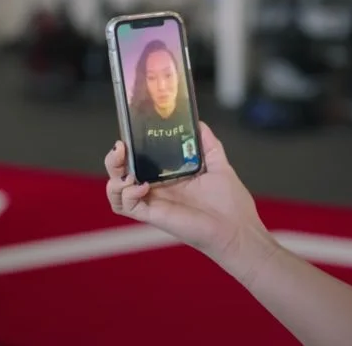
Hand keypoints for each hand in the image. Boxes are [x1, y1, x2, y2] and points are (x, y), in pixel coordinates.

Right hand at [105, 122, 278, 280]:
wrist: (238, 229)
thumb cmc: (231, 203)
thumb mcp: (218, 164)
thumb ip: (208, 144)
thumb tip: (198, 123)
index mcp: (169, 177)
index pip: (139, 161)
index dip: (130, 149)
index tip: (130, 134)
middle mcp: (157, 190)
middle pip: (121, 175)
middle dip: (113, 160)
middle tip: (120, 147)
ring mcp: (154, 203)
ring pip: (117, 193)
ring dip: (114, 178)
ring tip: (126, 169)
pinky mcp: (155, 215)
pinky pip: (127, 206)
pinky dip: (127, 193)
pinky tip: (141, 185)